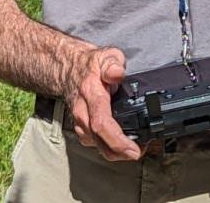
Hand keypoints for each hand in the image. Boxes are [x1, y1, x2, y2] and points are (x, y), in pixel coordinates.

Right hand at [64, 45, 142, 161]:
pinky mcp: (81, 128)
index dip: (118, 140)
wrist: (69, 68)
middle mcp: (83, 112)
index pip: (101, 123)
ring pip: (97, 146)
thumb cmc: (90, 64)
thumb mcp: (106, 55)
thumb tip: (117, 73)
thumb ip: (113, 63)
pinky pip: (95, 144)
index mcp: (91, 94)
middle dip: (121, 153)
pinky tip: (121, 145)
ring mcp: (80, 122)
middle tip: (140, 152)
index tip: (133, 149)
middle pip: (99, 141)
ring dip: (116, 152)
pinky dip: (109, 148)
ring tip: (134, 148)